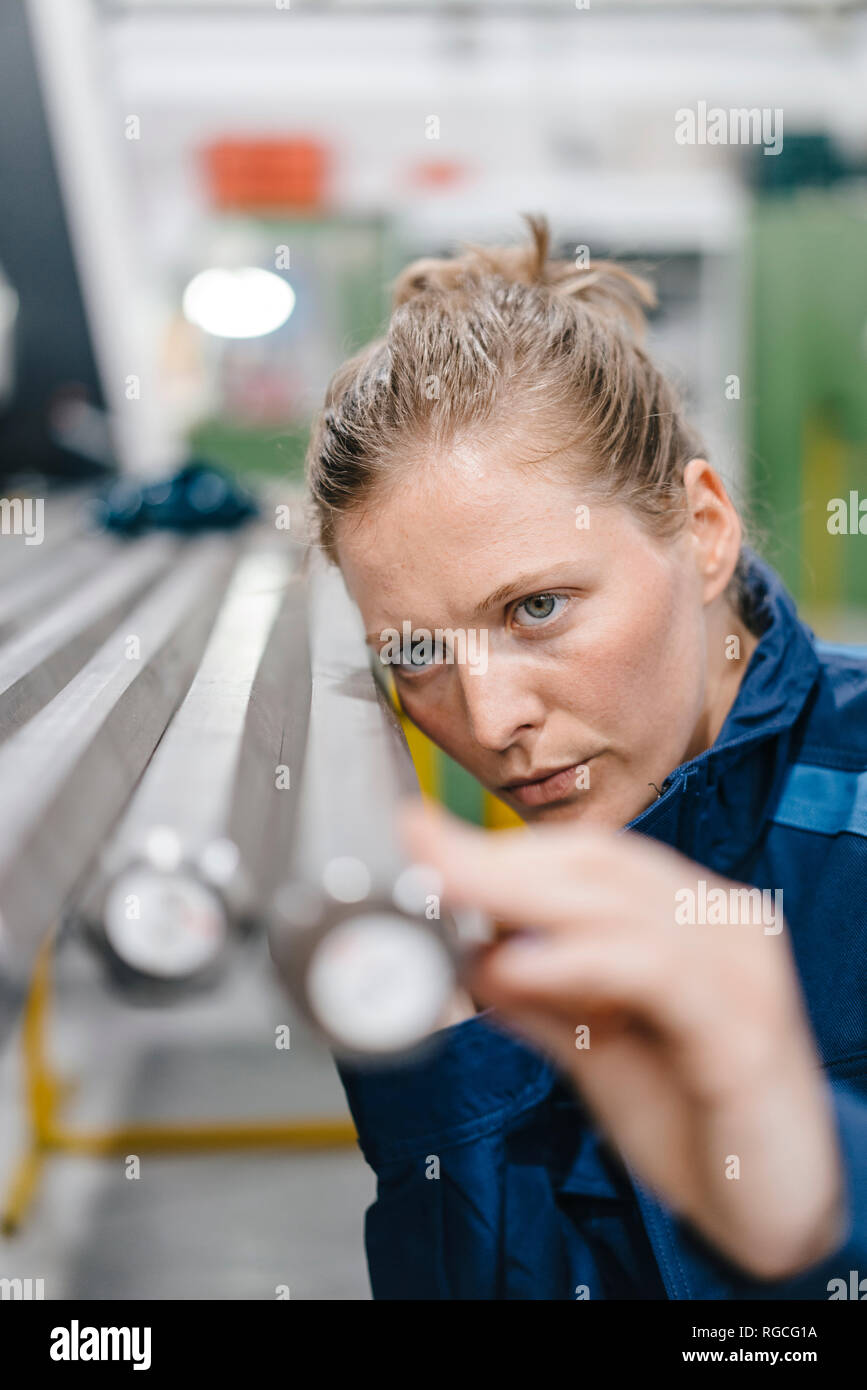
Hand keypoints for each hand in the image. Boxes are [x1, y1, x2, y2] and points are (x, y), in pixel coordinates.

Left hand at [402, 802, 846, 1281]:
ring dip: (520, 895)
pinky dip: (577, 963)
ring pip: (620, 904)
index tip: (421, 836)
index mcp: (687, 918)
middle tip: (419, 849)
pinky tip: (517, 967)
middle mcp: (719, 924)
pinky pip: (653, 972)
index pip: (587, 859)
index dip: (500, 844)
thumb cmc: (697, 1121)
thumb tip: (471, 955)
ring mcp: (740, 968)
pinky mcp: (746, 1028)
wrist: (779, 1213)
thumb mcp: (598, 1053)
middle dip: (496, 857)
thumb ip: (542, 1002)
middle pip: (598, 865)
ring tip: (447, 888)